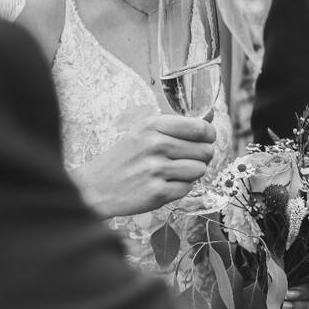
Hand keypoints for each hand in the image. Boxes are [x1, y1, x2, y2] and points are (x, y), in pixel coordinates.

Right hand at [72, 114, 215, 216]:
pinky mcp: (157, 193)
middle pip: (205, 150)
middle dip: (201, 156)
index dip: (209, 135)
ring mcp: (156, 170)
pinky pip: (187, 189)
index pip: (200, 127)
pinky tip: (163, 184)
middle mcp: (155, 145)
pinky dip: (179, 189)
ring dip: (191, 174)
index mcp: (153, 125)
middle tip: (184, 159)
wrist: (96, 186)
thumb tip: (212, 116)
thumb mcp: (145, 131)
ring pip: (199, 170)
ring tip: (173, 172)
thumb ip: (179, 123)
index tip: (205, 139)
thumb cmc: (126, 157)